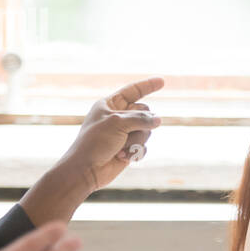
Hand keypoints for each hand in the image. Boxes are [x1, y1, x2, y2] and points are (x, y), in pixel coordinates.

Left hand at [59, 77, 164, 194]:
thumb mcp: (118, 123)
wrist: (87, 170)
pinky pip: (144, 146)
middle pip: (145, 113)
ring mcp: (124, 133)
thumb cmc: (95, 142)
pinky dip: (136, 152)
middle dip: (141, 124)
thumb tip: (159, 120)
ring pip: (147, 131)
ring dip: (136, 141)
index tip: (162, 81)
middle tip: (128, 132)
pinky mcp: (129, 148)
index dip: (148, 86)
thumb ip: (141, 118)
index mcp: (110, 105)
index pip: (133, 91)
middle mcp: (118, 117)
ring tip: (121, 149)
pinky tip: (123, 157)